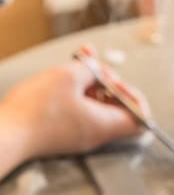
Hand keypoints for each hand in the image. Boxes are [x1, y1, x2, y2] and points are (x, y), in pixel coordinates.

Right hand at [0, 56, 148, 177]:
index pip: (139, 119)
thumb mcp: (70, 76)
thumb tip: (97, 71)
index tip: (118, 82)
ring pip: (96, 105)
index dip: (135, 97)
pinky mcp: (61, 132)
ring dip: (91, 81)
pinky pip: (79, 109)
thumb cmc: (36, 110)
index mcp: (103, 124)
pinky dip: (78, 90)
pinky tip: (67, 73)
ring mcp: (77, 134)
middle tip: (94, 65)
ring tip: (81, 60)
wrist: (3, 135)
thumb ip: (93, 69)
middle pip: (117, 107)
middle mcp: (94, 134)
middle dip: (108, 80)